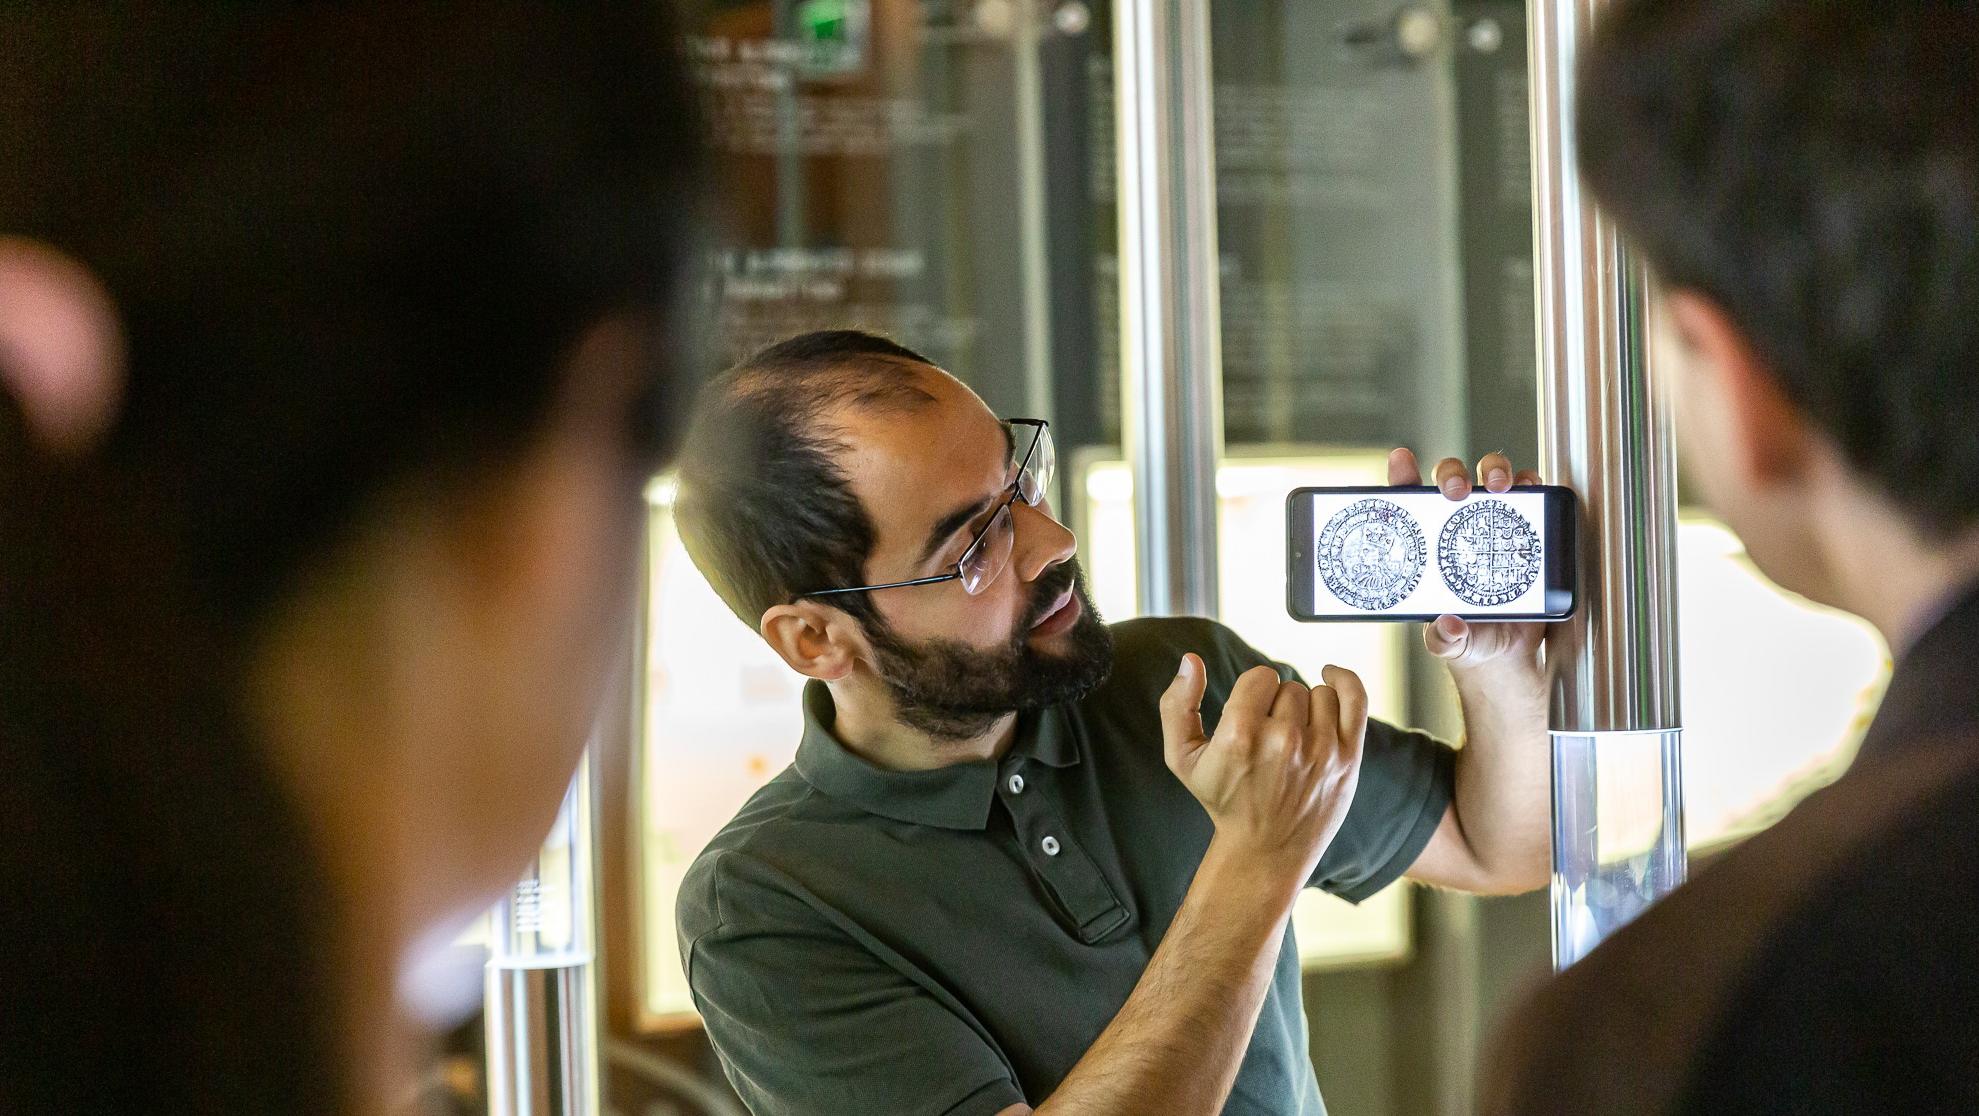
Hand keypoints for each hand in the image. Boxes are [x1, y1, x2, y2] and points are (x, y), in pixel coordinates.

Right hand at [1159, 656, 1365, 878]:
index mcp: (1240, 735)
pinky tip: (1330, 677)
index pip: (1259, 677)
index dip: (1253, 693)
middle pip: (1289, 687)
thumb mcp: (1183, 758)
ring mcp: (1321, 750)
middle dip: (1278, 707)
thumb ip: (1177, 706)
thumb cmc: (1224, 801)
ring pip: (1318, 693)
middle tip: (1270, 741)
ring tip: (1294, 738)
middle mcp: (1283, 741)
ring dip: (1305, 709)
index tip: (1251, 716)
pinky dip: (1344, 680)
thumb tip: (1191, 661)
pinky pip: (1354, 697)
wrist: (1265, 851)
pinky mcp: (1348, 759)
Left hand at [1387, 447, 1546, 674]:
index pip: (1408, 501)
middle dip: (1452, 473)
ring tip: (1499, 485)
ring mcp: (1492, 523)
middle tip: (1455, 491)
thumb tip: (1450, 627)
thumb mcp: (1450, 641)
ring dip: (1495, 469)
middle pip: (1451, 479)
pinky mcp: (1525, 528)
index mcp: (1428, 544)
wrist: (1506, 652)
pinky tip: (1530, 489)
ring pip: (1491, 476)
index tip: (1400, 459)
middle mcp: (1457, 525)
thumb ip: (1444, 637)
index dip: (1402, 475)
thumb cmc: (1467, 636)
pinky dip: (1531, 484)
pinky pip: (1530, 495)